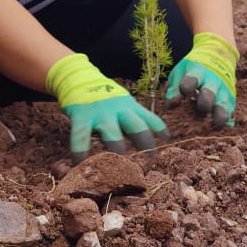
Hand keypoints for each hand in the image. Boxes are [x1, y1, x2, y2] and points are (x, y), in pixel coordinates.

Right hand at [46, 53, 170, 161]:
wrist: (79, 77)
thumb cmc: (104, 96)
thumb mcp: (123, 103)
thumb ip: (133, 119)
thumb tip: (150, 140)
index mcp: (130, 106)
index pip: (151, 119)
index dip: (161, 131)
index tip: (167, 142)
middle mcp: (119, 109)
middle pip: (137, 127)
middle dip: (145, 146)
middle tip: (148, 163)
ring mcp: (100, 113)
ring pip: (112, 136)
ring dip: (117, 152)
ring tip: (118, 169)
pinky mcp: (81, 115)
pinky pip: (81, 138)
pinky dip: (80, 153)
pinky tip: (80, 164)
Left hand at [166, 32, 238, 127]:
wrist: (217, 58)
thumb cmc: (193, 69)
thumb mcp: (181, 71)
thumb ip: (174, 88)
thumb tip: (171, 106)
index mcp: (198, 71)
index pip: (192, 78)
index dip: (187, 86)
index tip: (183, 92)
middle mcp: (213, 81)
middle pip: (209, 93)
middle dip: (205, 102)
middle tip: (202, 109)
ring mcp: (224, 92)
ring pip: (223, 105)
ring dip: (219, 116)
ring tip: (215, 126)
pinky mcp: (231, 101)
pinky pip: (231, 114)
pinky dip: (228, 123)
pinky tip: (224, 129)